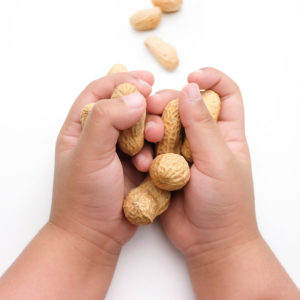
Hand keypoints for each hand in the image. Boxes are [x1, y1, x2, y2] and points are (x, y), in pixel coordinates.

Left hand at [51, 71, 161, 259]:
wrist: (95, 236)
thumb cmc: (83, 197)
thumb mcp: (89, 155)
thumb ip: (107, 121)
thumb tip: (136, 98)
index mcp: (80, 127)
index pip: (100, 91)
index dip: (122, 81)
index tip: (146, 81)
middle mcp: (99, 135)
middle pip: (123, 106)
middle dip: (142, 106)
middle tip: (156, 108)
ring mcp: (118, 150)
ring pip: (140, 127)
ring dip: (151, 129)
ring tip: (155, 138)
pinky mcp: (134, 165)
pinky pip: (149, 148)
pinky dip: (154, 150)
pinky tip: (151, 163)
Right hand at [148, 67, 257, 259]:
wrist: (208, 243)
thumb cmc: (225, 204)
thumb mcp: (217, 161)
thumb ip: (202, 126)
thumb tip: (190, 88)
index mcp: (224, 133)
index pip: (224, 93)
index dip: (210, 78)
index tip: (191, 77)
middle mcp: (202, 138)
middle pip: (185, 105)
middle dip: (169, 102)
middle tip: (154, 107)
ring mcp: (181, 152)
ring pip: (164, 126)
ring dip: (153, 127)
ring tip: (148, 139)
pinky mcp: (164, 167)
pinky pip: (151, 148)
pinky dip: (144, 149)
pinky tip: (141, 158)